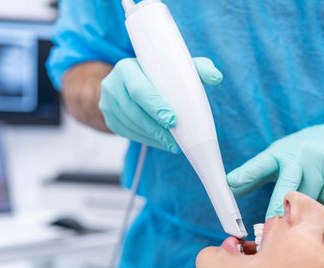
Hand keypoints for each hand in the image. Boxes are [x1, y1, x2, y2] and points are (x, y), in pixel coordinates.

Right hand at [98, 57, 222, 152]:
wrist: (127, 81)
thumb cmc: (157, 74)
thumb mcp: (174, 67)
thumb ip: (197, 69)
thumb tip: (216, 77)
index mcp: (126, 68)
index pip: (139, 90)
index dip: (155, 106)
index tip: (172, 121)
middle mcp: (111, 86)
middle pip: (134, 112)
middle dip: (156, 129)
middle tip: (175, 141)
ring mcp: (107, 104)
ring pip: (131, 126)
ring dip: (152, 138)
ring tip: (172, 145)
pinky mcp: (109, 119)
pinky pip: (128, 133)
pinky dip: (146, 140)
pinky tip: (160, 143)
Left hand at [227, 118, 323, 218]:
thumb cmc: (300, 153)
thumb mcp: (276, 159)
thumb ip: (254, 175)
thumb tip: (230, 188)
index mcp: (280, 152)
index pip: (260, 165)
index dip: (246, 175)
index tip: (230, 185)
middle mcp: (300, 154)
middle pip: (287, 186)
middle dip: (277, 207)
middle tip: (270, 224)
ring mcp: (321, 160)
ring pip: (309, 197)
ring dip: (303, 205)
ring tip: (304, 195)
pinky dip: (320, 201)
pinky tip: (321, 190)